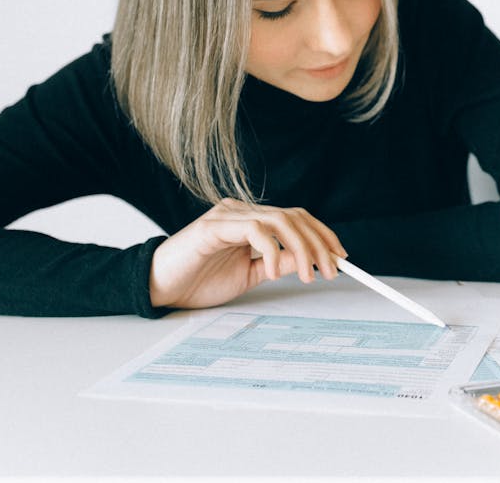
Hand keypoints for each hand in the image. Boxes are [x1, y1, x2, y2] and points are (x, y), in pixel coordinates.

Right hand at [148, 199, 345, 309]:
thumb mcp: (249, 275)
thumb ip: (277, 263)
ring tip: (310, 275)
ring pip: (280, 219)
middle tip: (331, 270)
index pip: (296, 218)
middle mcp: (242, 212)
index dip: (322, 234)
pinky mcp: (214, 226)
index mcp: (251, 221)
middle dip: (319, 243)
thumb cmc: (198, 281)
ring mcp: (228, 215)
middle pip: (293, 216)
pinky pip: (255, 230)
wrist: (159, 288)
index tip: (341, 257)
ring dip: (301, 247)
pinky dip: (271, 251)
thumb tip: (309, 259)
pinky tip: (271, 273)